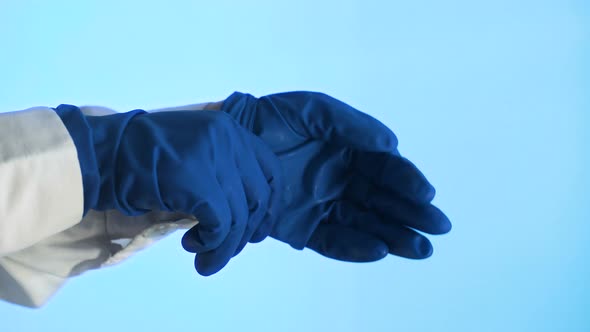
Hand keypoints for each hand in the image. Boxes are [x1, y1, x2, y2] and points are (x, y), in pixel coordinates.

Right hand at [54, 106, 282, 274]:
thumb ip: (222, 171)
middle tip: (225, 249)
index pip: (270, 171)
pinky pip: (221, 223)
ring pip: (240, 215)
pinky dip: (213, 244)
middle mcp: (228, 138)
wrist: (101, 153)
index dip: (269, 206)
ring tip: (206, 259)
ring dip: (226, 246)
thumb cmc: (143, 158)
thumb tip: (246, 216)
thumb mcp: (194, 154)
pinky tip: (193, 247)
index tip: (255, 230)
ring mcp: (213, 157)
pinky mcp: (197, 180)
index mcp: (230, 129)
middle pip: (258, 196)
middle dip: (246, 231)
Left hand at [187, 92, 450, 261]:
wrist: (229, 141)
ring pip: (364, 224)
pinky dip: (355, 247)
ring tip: (419, 249)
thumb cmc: (272, 119)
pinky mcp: (301, 227)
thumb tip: (391, 145)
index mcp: (349, 152)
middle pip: (382, 201)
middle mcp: (341, 181)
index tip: (425, 193)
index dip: (407, 180)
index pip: (386, 169)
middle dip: (411, 215)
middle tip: (437, 229)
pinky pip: (332, 239)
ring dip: (393, 236)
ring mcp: (323, 205)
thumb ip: (353, 126)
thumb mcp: (315, 111)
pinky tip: (379, 250)